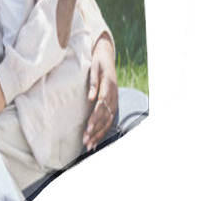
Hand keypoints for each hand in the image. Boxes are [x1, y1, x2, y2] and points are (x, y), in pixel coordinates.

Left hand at [83, 33, 117, 149]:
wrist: (105, 55)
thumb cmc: (97, 61)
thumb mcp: (93, 67)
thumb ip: (93, 82)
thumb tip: (90, 98)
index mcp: (109, 86)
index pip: (102, 105)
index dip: (95, 118)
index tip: (88, 128)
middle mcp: (113, 95)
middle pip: (105, 116)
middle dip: (95, 130)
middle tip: (85, 141)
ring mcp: (114, 100)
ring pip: (108, 120)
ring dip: (98, 133)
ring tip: (89, 145)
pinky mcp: (112, 103)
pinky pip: (109, 119)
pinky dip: (102, 131)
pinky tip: (95, 140)